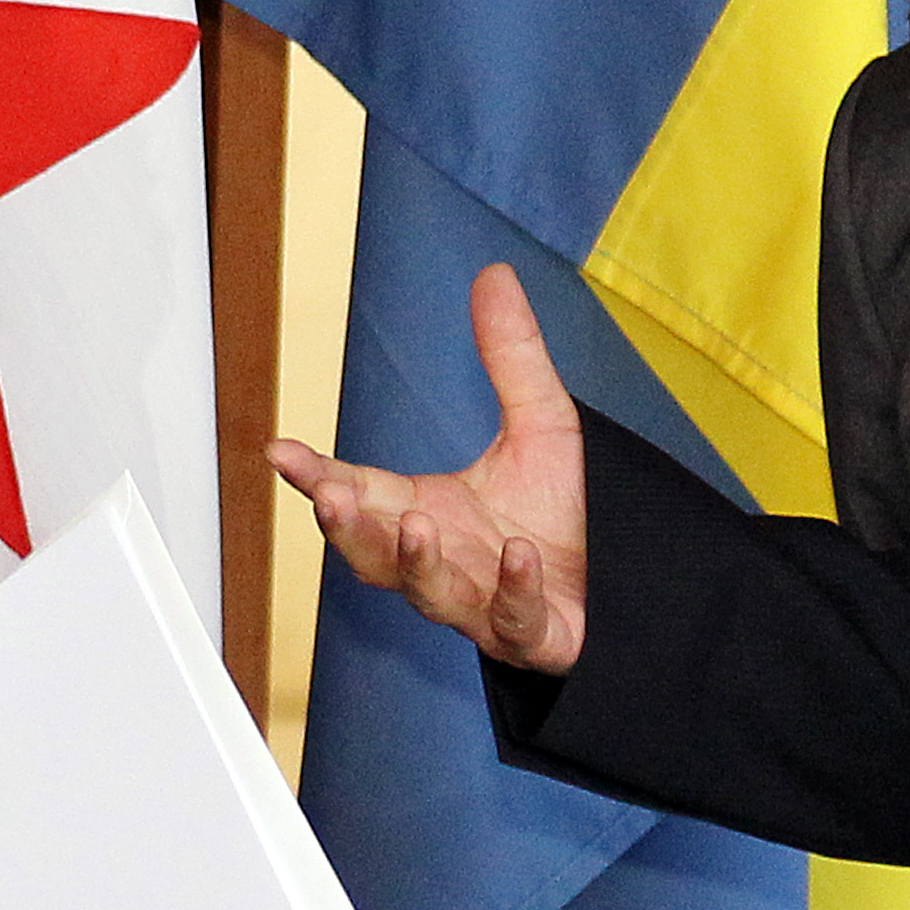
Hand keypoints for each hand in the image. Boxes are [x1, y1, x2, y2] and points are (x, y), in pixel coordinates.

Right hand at [270, 263, 587, 673]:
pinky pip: (516, 620)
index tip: (280, 452)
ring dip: (419, 564)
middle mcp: (443, 565)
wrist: (628, 582)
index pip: (359, 494)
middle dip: (350, 530)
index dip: (317, 476)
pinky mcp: (535, 635)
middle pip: (376, 555)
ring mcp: (484, 604)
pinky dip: (514, 589)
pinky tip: (518, 555)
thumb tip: (493, 274)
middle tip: (329, 497)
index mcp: (425, 514)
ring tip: (419, 525)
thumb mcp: (543, 423)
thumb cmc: (567, 516)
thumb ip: (511, 356)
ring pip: (433, 596)